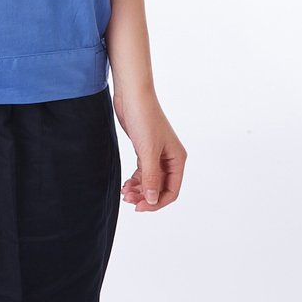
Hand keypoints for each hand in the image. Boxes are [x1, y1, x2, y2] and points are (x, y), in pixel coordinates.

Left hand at [113, 88, 186, 211]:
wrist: (132, 95)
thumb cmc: (144, 118)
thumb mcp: (147, 152)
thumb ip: (150, 177)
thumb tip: (152, 200)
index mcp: (177, 159)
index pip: (172, 190)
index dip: (157, 202)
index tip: (140, 207)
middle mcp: (170, 158)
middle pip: (160, 187)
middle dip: (145, 196)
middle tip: (128, 199)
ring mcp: (157, 154)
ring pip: (150, 180)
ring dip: (139, 189)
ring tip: (124, 193)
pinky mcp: (144, 149)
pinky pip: (142, 171)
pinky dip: (135, 180)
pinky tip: (125, 184)